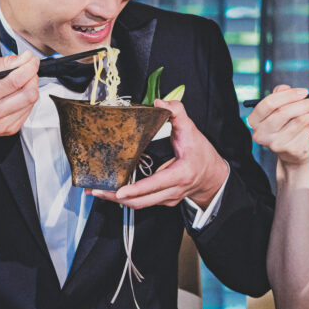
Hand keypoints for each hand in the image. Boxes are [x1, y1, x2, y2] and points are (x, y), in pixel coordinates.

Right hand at [0, 51, 39, 154]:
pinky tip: (17, 95)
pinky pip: (29, 110)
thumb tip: (24, 58)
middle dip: (33, 77)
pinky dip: (27, 99)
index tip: (32, 60)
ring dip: (31, 87)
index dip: (28, 68)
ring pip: (31, 102)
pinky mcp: (11, 129)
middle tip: (28, 70)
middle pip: (28, 94)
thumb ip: (3, 62)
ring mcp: (2, 124)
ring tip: (21, 82)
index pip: (14, 82)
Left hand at [89, 99, 228, 209]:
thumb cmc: (202, 154)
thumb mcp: (192, 131)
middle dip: (115, 197)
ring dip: (116, 199)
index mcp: (180, 174)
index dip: (136, 189)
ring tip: (97, 190)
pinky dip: (126, 198)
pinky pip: (142, 202)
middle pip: (140, 201)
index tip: (119, 191)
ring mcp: (167, 199)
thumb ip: (177, 113)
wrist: (213, 177)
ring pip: (138, 205)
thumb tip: (159, 103)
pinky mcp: (162, 200)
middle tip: (95, 189)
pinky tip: (113, 190)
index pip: (155, 185)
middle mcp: (172, 191)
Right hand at [247, 85, 308, 167]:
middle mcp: (262, 134)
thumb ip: (279, 95)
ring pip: (300, 120)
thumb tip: (285, 88)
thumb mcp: (277, 109)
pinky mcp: (292, 149)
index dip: (287, 95)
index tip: (303, 91)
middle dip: (305, 103)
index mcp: (255, 120)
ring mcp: (277, 143)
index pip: (268, 104)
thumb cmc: (284, 126)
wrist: (292, 153)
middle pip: (284, 112)